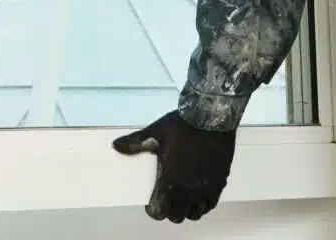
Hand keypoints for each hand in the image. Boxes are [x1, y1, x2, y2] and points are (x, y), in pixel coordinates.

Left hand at [113, 112, 237, 222]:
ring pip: (195, 213)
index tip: (151, 203)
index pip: (160, 211)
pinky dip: (203, 204)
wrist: (212, 118)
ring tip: (182, 197)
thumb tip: (116, 145)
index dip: (154, 209)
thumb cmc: (185, 124)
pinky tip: (197, 193)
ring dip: (187, 209)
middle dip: (170, 211)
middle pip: (177, 216)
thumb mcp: (155, 132)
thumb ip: (135, 143)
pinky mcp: (219, 183)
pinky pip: (210, 204)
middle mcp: (189, 189)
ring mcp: (206, 188)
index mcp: (171, 179)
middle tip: (166, 199)